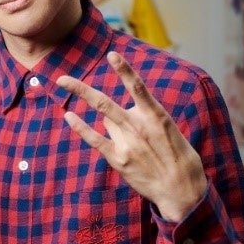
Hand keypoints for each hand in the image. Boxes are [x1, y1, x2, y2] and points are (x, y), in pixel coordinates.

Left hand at [56, 51, 206, 221]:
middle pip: (103, 102)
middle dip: (80, 89)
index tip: (112, 54)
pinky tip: (69, 116)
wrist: (181, 189)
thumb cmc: (178, 157)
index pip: (137, 86)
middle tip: (62, 79)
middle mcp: (138, 126)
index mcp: (156, 115)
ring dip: (102, 115)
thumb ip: (144, 118)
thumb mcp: (169, 130)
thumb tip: (115, 115)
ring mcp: (127, 143)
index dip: (124, 69)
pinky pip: (94, 139)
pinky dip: (80, 127)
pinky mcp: (119, 159)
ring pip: (104, 120)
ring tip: (94, 109)